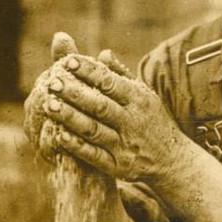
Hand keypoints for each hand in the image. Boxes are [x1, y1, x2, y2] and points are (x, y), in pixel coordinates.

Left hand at [44, 53, 186, 181]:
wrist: (172, 160)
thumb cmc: (151, 121)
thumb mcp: (144, 95)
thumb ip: (121, 76)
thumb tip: (103, 53)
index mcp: (138, 99)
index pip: (110, 82)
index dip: (88, 71)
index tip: (67, 61)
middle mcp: (132, 122)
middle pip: (100, 106)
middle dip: (74, 93)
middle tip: (52, 83)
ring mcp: (124, 146)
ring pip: (94, 130)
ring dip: (70, 118)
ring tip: (49, 106)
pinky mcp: (118, 167)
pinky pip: (95, 156)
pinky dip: (77, 147)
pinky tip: (59, 135)